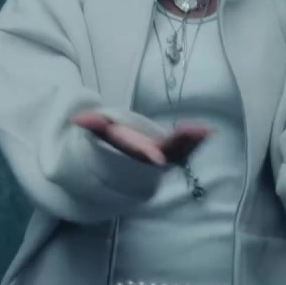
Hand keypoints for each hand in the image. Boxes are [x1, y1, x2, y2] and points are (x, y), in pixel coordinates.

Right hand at [71, 111, 210, 166]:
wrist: (120, 165)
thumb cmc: (110, 143)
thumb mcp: (101, 132)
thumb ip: (93, 125)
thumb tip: (77, 119)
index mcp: (132, 153)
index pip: (139, 154)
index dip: (147, 155)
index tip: (157, 157)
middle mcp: (150, 159)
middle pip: (165, 154)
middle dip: (178, 146)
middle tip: (193, 135)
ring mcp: (164, 158)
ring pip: (179, 152)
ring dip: (192, 143)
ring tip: (205, 132)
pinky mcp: (173, 153)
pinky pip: (186, 148)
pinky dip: (196, 141)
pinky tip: (208, 132)